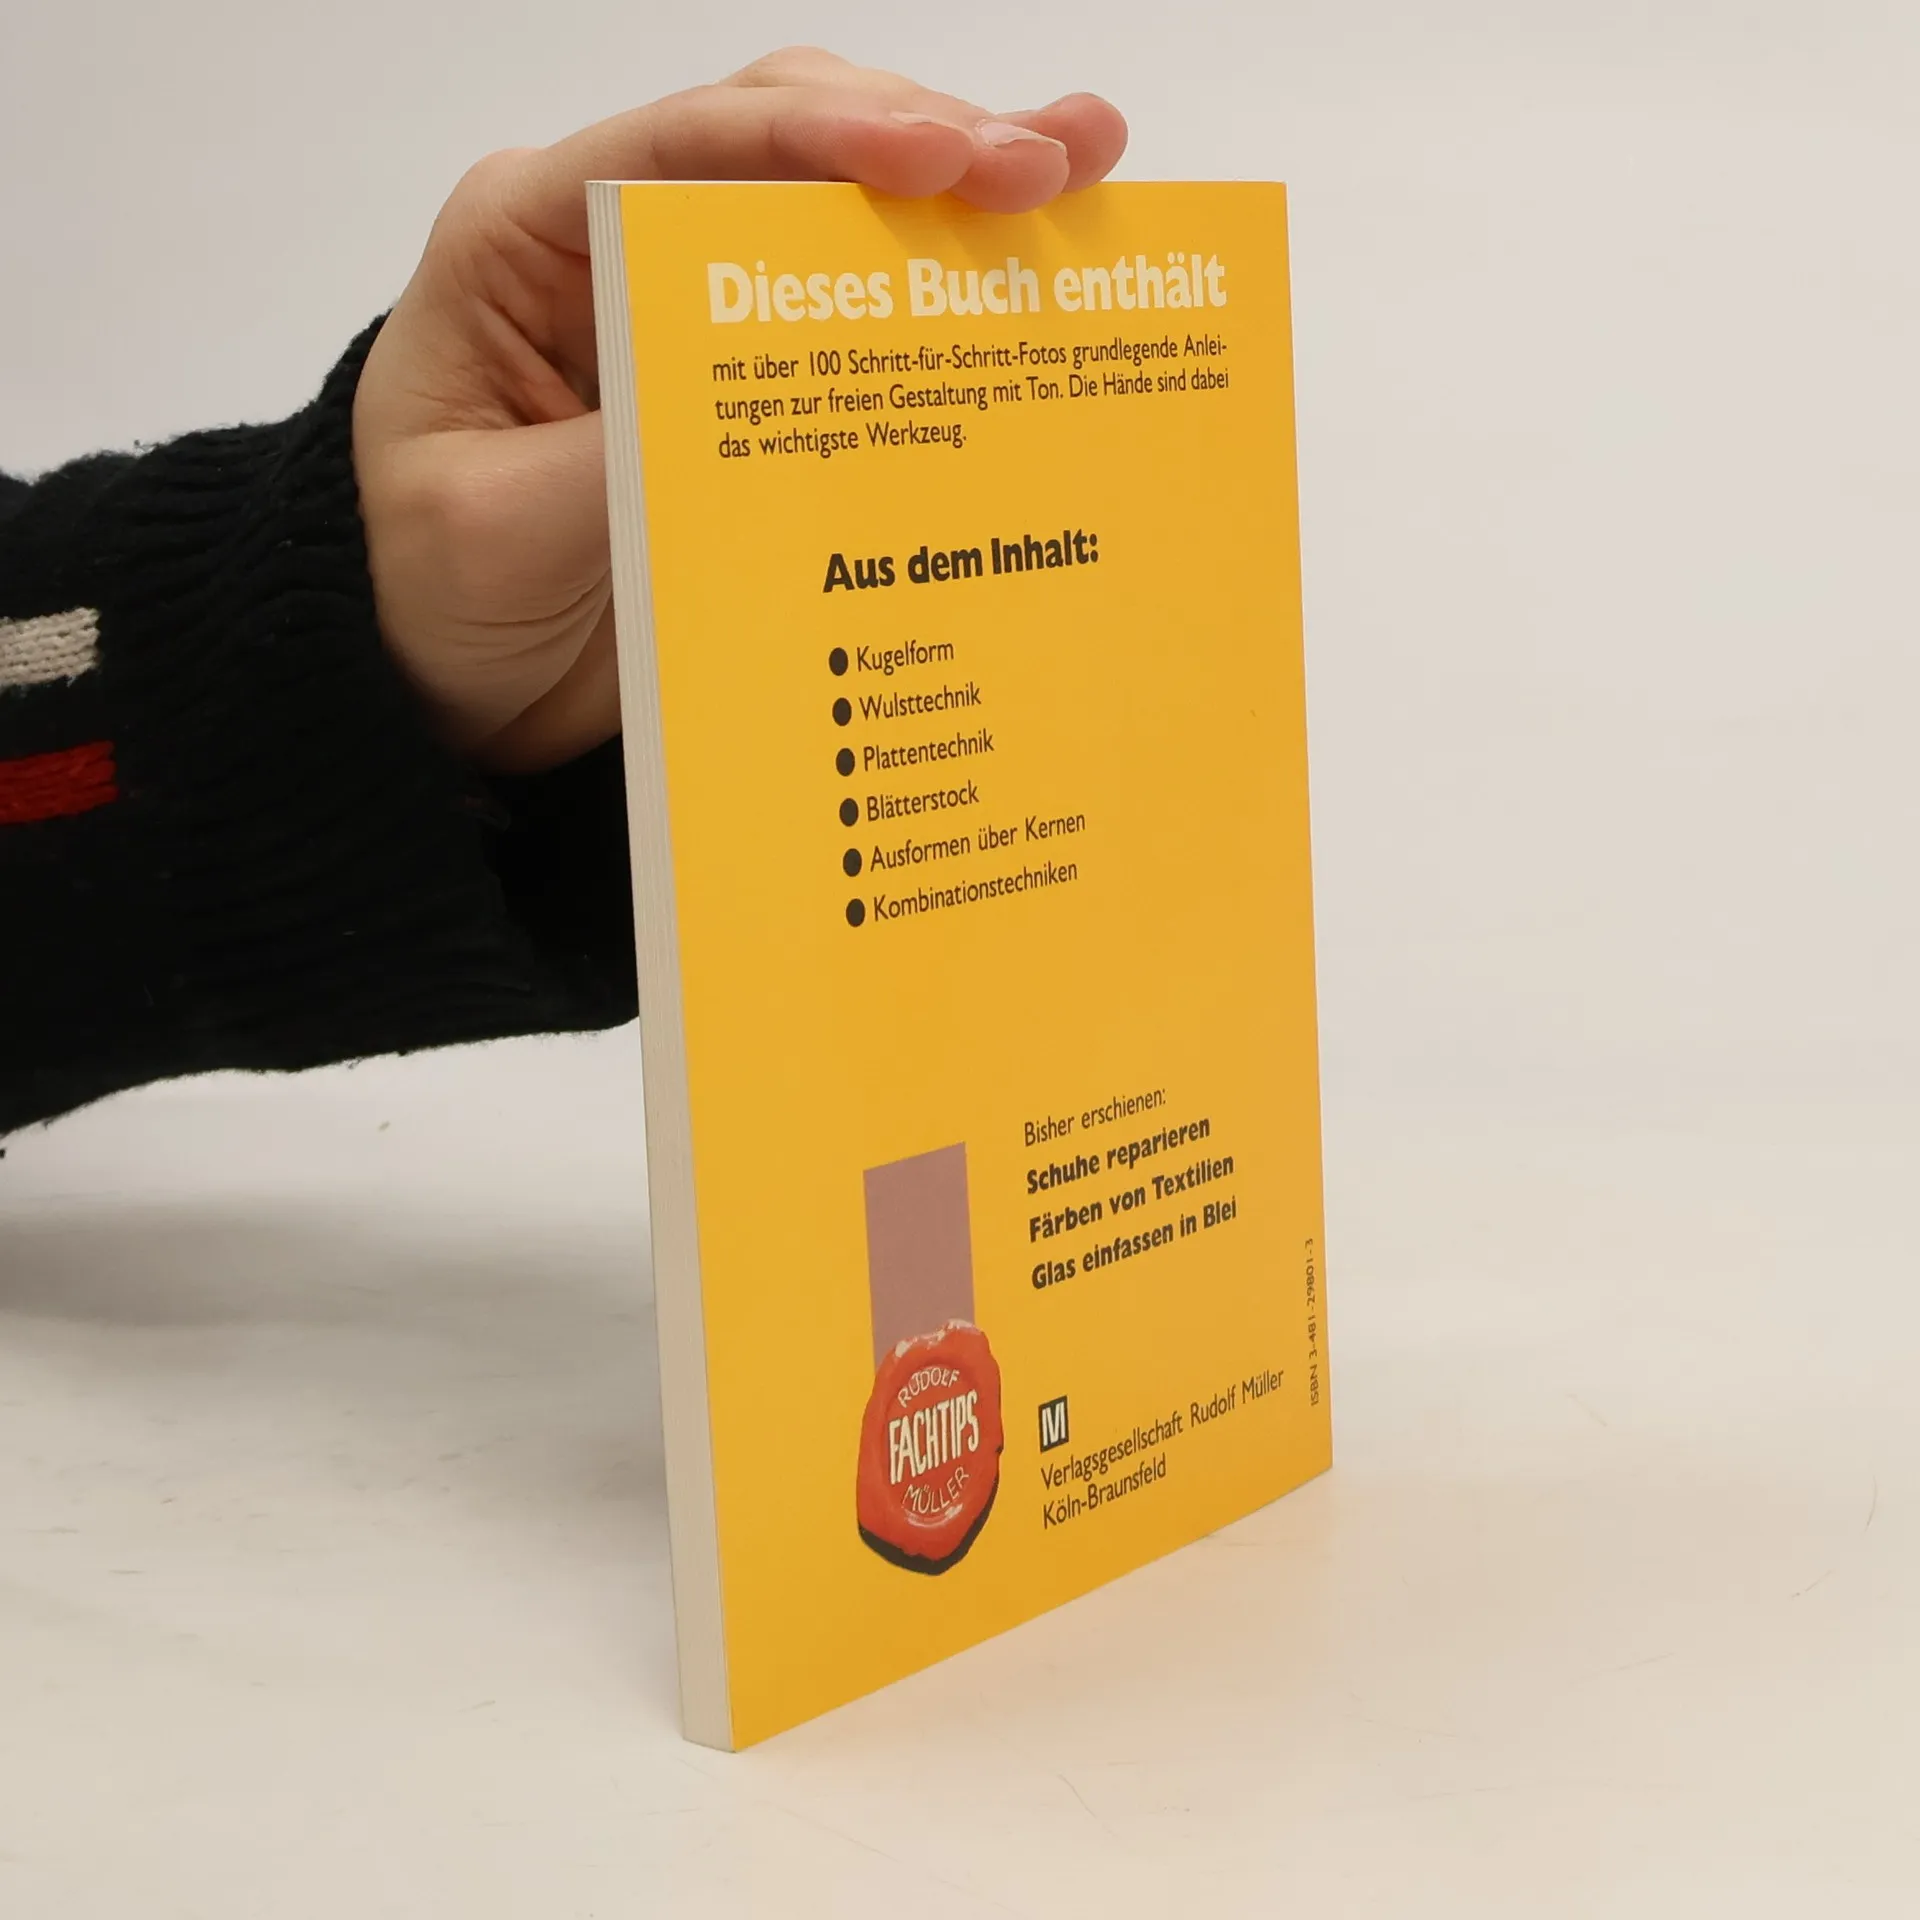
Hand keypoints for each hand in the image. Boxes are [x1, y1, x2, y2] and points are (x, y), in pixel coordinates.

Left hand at [352, 48, 1127, 772]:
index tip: (947, 158)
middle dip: (927, 140)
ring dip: (961, 188)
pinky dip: (941, 287)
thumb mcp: (501, 530)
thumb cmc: (427, 593)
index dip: (827, 137)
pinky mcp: (743, 388)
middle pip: (782, 145)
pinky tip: (1034, 262)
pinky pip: (853, 319)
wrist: (440, 686)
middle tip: (1055, 163)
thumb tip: (774, 411)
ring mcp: (688, 310)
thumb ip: (627, 457)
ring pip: (833, 209)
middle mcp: (615, 243)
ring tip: (1086, 166)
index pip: (687, 146)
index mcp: (526, 238)